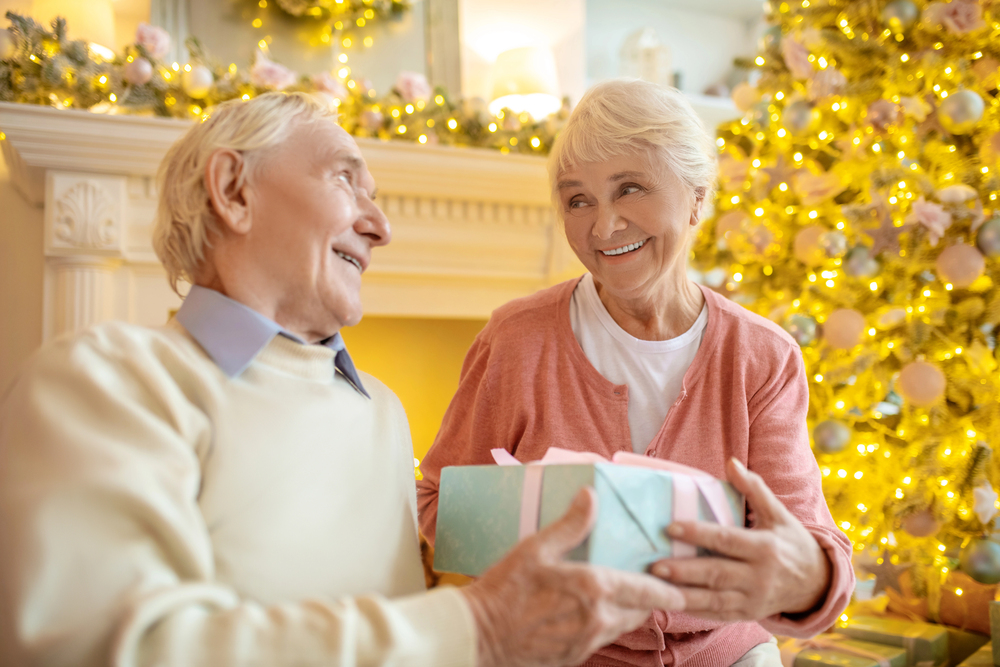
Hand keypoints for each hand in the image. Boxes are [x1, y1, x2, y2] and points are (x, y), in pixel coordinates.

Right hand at [461, 487, 684, 666]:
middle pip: (640, 611)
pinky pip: (601, 639)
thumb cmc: (504, 589)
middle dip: (650, 600)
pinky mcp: (573, 656)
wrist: (478, 635)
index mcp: (593, 589)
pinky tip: (594, 612)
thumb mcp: (535, 548)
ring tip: (627, 596)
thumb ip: (570, 524)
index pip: (647, 591)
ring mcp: (586, 641)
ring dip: (629, 612)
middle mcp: (598, 619)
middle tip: (655, 586)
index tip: (681, 587)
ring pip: (623, 626)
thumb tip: (590, 496)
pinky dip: (606, 624)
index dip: (668, 590)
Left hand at [649, 458, 830, 621]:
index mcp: (765, 548)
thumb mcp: (778, 514)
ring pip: (713, 600)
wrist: (816, 583)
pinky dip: (694, 610)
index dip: (698, 534)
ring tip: (656, 587)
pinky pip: (716, 615)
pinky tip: (671, 602)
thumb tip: (731, 462)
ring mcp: (752, 600)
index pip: (726, 540)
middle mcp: (759, 577)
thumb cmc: (791, 542)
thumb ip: (754, 488)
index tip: (671, 527)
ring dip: (683, 595)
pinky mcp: (746, 615)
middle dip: (684, 571)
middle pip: (716, 574)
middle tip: (654, 566)